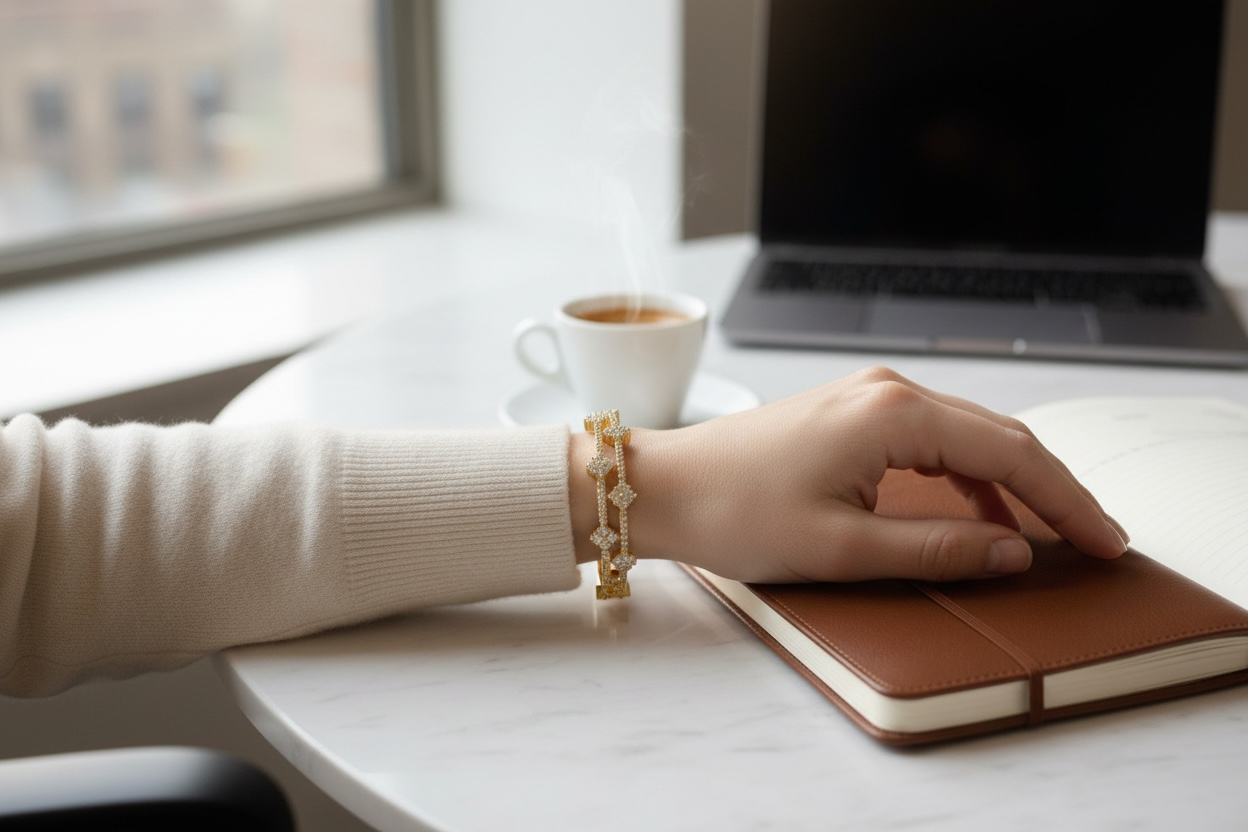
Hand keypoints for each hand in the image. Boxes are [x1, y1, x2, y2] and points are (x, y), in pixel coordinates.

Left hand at [597, 367, 1128, 582]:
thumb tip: (1013, 551)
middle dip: (1052, 489)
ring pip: (970, 436)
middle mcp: (888, 392)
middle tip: (1095, 541)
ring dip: (1013, 483)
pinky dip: (968, 476)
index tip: (1105, 542)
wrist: (664, 488)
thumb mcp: (842, 548)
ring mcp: (869, 398)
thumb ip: (936, 547)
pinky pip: (933, 440)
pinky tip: (980, 513)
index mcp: (893, 415)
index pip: (1011, 454)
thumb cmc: (735, 512)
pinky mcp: (852, 415)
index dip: (1066, 501)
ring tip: (1049, 533)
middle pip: (1000, 437)